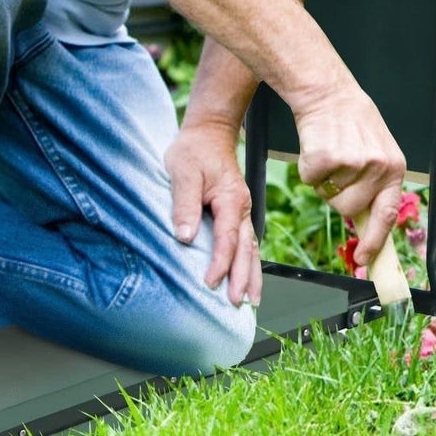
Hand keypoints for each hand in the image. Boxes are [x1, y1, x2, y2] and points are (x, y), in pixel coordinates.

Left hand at [164, 121, 261, 306]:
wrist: (209, 132)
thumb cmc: (194, 150)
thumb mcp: (183, 172)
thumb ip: (184, 204)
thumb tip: (184, 236)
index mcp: (230, 199)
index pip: (227, 239)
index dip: (220, 264)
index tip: (210, 283)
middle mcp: (241, 206)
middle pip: (246, 249)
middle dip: (244, 278)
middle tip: (239, 303)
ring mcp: (241, 209)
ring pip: (251, 247)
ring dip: (252, 274)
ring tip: (251, 300)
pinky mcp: (236, 211)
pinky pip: (247, 240)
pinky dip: (249, 261)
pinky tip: (248, 276)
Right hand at [294, 87, 405, 266]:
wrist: (328, 92)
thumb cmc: (351, 122)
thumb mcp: (376, 150)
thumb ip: (375, 184)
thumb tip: (366, 224)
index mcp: (394, 168)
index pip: (387, 215)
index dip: (375, 242)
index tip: (365, 261)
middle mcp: (377, 167)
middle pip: (349, 210)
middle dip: (337, 197)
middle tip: (337, 168)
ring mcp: (353, 162)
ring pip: (328, 196)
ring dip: (323, 180)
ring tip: (330, 152)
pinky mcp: (327, 158)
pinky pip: (310, 180)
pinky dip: (307, 167)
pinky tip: (316, 145)